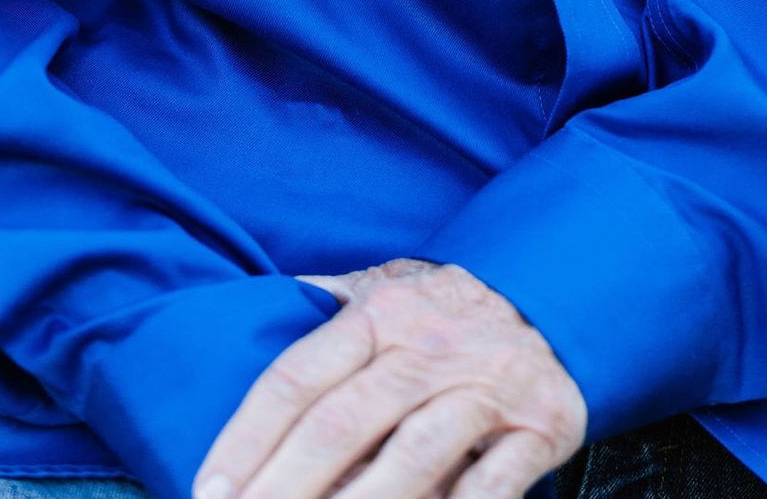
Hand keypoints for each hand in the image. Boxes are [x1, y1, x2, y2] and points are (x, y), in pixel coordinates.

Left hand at [195, 257, 586, 498]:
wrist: (557, 300)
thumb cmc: (446, 312)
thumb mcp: (385, 287)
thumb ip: (325, 301)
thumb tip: (259, 302)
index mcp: (379, 314)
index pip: (297, 377)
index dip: (247, 437)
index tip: (209, 490)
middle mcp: (427, 347)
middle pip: (343, 423)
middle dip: (285, 486)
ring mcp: (484, 389)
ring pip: (412, 455)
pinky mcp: (538, 427)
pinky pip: (492, 485)